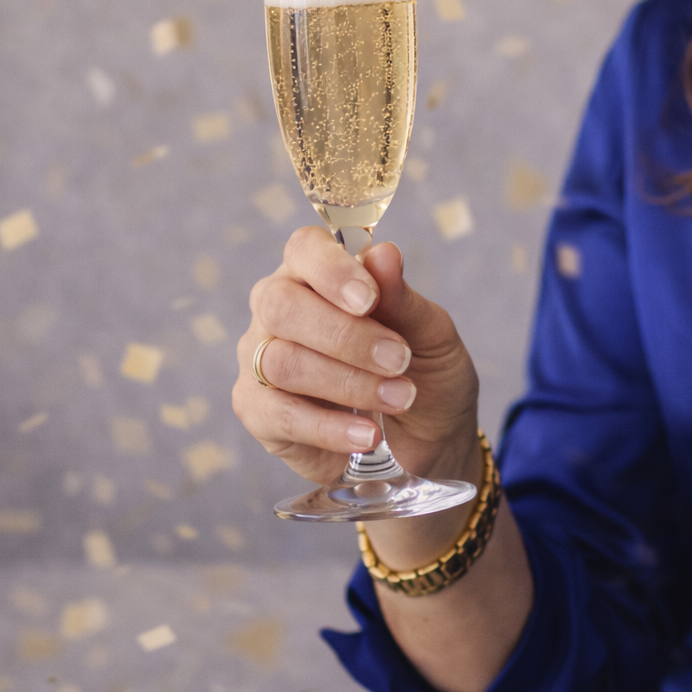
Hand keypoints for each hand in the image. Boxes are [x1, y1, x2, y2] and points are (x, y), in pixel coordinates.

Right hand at [233, 227, 480, 485]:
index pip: (304, 249)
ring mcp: (261, 361)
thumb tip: (384, 254)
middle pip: (281, 305)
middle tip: (398, 358)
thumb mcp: (432, 336)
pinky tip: (367, 434)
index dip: (331, 269)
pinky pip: (280, 415)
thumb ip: (402, 299)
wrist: (426, 442)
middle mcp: (279, 311)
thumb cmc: (424, 373)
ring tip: (399, 398)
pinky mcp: (259, 413)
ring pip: (281, 362)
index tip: (369, 299)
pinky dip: (329, 426)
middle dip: (344, 335)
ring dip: (349, 382)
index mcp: (319, 275)